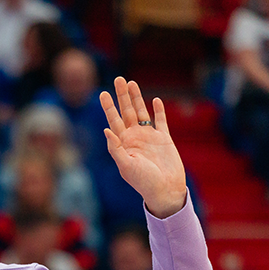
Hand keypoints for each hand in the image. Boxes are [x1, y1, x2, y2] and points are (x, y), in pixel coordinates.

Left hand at [99, 78, 186, 217]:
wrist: (165, 190)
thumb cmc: (143, 182)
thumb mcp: (126, 165)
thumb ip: (115, 148)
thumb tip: (105, 130)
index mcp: (123, 144)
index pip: (113, 121)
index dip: (109, 107)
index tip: (103, 93)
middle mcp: (134, 138)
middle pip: (126, 112)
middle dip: (122, 96)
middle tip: (118, 79)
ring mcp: (149, 137)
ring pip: (141, 113)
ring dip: (137, 98)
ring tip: (132, 83)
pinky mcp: (164, 139)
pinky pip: (160, 121)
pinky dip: (158, 111)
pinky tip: (155, 100)